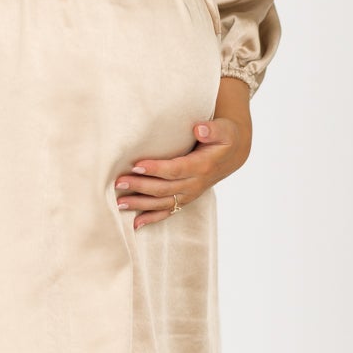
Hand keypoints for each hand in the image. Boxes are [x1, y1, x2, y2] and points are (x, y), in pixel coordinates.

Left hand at [114, 87, 252, 228]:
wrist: (232, 154)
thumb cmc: (225, 138)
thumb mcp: (224, 130)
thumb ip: (212, 129)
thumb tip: (199, 129)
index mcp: (203, 166)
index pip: (176, 169)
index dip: (156, 169)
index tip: (137, 165)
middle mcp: (195, 184)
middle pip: (164, 188)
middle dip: (141, 186)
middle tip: (120, 182)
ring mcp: (189, 194)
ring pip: (163, 203)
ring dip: (141, 204)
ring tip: (120, 202)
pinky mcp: (185, 199)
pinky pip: (168, 212)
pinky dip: (151, 219)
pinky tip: (135, 224)